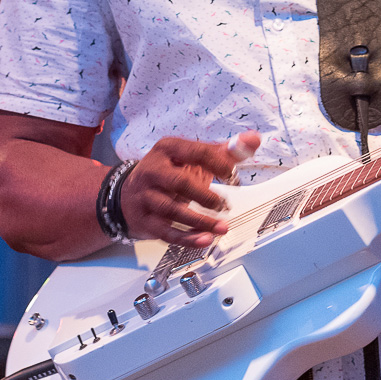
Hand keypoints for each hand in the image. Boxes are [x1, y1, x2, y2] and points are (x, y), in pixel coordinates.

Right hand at [119, 132, 258, 247]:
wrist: (128, 195)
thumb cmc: (168, 174)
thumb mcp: (192, 158)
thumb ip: (224, 151)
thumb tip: (252, 140)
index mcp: (167, 149)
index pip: (196, 153)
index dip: (218, 165)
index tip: (232, 176)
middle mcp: (153, 170)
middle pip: (180, 182)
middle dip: (205, 195)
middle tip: (224, 204)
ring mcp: (146, 196)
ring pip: (172, 210)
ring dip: (200, 221)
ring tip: (222, 226)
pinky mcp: (144, 219)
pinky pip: (166, 232)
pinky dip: (187, 238)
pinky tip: (205, 240)